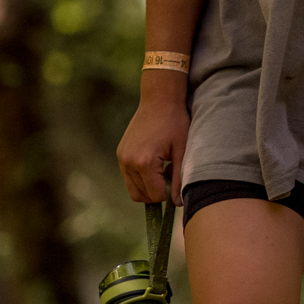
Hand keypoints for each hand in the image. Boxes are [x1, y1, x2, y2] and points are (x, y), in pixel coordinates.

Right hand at [117, 82, 189, 203]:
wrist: (159, 99)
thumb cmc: (175, 123)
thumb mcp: (182, 151)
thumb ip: (180, 179)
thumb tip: (178, 203)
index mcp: (144, 163)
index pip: (155, 196)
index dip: (168, 194)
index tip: (176, 179)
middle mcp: (128, 162)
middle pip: (140, 196)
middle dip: (156, 193)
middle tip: (170, 176)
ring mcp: (121, 157)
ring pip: (132, 188)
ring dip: (148, 186)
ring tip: (163, 169)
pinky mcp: (120, 153)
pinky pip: (128, 176)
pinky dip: (141, 176)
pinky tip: (155, 162)